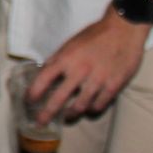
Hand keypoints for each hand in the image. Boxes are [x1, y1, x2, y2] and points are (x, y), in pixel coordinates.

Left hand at [29, 10, 148, 122]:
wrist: (123, 29)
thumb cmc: (95, 35)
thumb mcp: (71, 43)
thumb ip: (58, 59)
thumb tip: (44, 72)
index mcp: (66, 58)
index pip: (43, 79)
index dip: (33, 92)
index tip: (28, 101)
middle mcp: (79, 71)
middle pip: (59, 99)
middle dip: (47, 113)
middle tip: (40, 122)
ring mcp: (97, 80)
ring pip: (80, 107)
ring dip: (70, 114)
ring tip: (67, 116)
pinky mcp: (114, 86)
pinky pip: (99, 105)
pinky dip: (92, 109)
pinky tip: (89, 108)